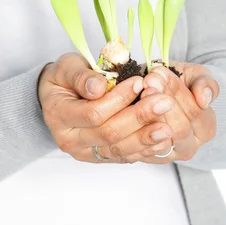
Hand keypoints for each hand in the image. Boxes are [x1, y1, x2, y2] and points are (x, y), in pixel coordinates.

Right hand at [38, 53, 175, 163]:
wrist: (57, 96)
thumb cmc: (64, 78)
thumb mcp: (67, 67)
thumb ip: (81, 76)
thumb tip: (99, 87)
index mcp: (59, 115)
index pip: (93, 113)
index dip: (119, 99)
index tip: (139, 82)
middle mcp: (70, 140)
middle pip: (109, 134)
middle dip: (139, 118)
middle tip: (164, 102)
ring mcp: (86, 152)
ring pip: (119, 149)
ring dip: (146, 137)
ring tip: (168, 125)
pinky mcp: (100, 157)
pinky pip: (125, 156)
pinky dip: (145, 149)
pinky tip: (163, 139)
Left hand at [125, 61, 218, 163]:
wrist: (160, 91)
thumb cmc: (180, 83)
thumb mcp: (197, 76)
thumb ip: (206, 84)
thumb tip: (204, 99)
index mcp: (206, 128)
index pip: (195, 112)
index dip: (177, 91)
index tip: (159, 72)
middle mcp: (190, 146)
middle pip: (178, 127)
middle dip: (161, 100)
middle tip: (148, 80)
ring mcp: (169, 154)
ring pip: (159, 137)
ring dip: (148, 113)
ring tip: (140, 90)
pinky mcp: (149, 157)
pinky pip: (142, 148)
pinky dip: (135, 128)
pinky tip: (129, 108)